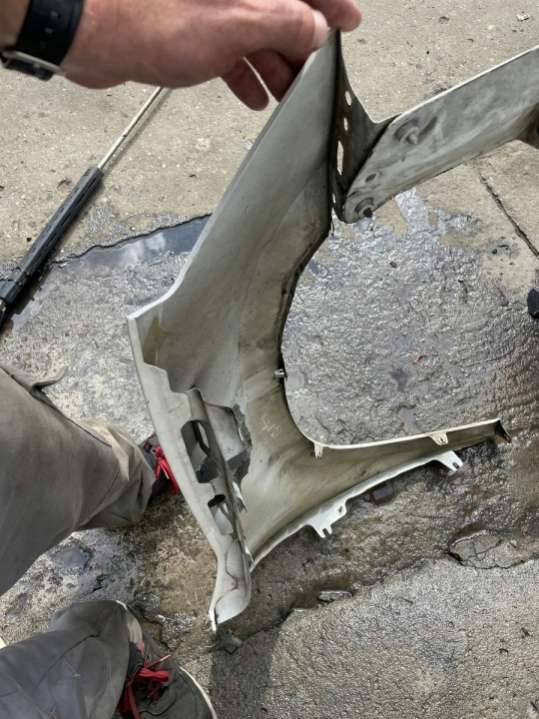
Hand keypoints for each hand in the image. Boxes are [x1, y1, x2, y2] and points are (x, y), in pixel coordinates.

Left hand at [63, 0, 361, 107]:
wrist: (93, 34)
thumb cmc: (150, 20)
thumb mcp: (235, 24)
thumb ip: (283, 23)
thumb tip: (316, 28)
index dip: (330, 6)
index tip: (348, 23)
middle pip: (282, 11)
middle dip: (301, 47)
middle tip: (315, 77)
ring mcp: (211, 8)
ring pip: (256, 34)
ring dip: (274, 66)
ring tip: (287, 95)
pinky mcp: (192, 29)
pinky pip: (229, 50)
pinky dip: (243, 72)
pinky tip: (252, 96)